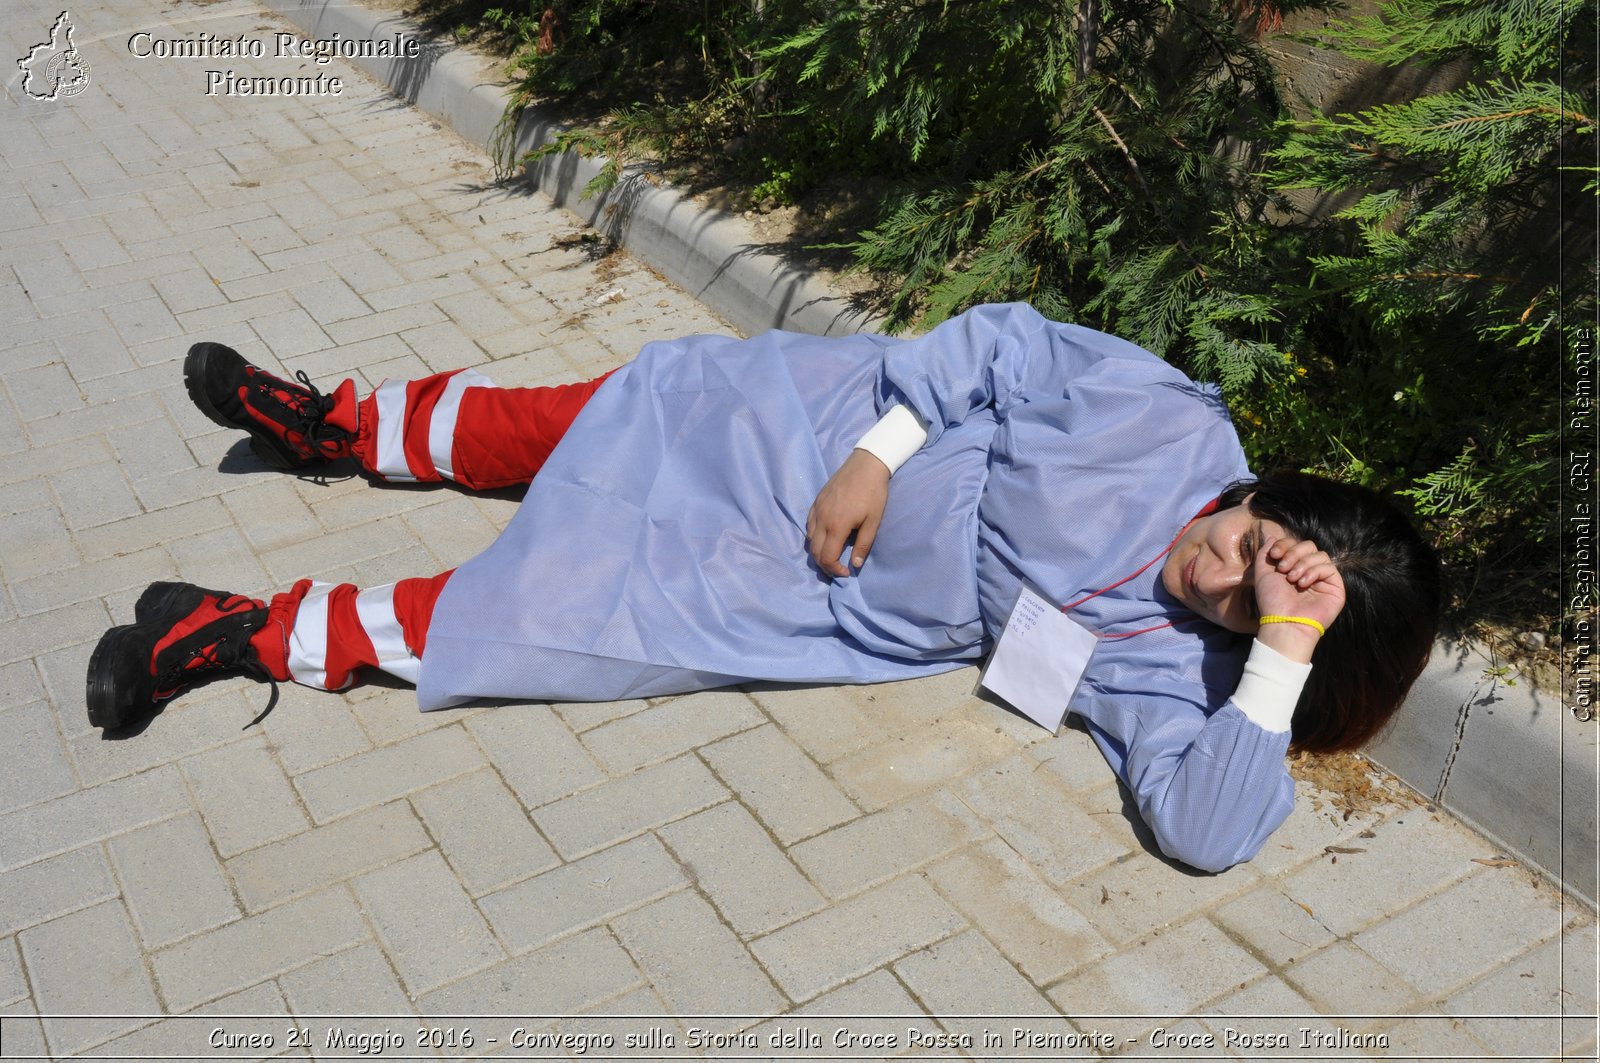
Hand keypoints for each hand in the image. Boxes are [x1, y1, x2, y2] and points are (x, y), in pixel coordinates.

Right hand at [807, 449, 889, 577]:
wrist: (866, 464)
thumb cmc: (874, 493)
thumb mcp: (873, 521)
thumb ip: (863, 544)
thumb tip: (855, 565)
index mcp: (837, 526)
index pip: (826, 557)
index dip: (834, 570)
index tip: (846, 572)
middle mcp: (822, 519)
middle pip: (814, 551)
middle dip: (824, 565)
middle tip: (838, 568)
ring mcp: (816, 509)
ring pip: (809, 539)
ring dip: (818, 551)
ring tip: (832, 553)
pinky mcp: (816, 501)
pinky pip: (809, 524)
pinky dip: (814, 536)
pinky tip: (826, 536)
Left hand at [1252, 535, 1345, 662]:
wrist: (1284, 622)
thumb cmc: (1272, 601)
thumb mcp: (1262, 574)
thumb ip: (1265, 554)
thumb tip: (1271, 536)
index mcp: (1293, 566)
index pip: (1294, 544)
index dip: (1285, 544)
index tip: (1274, 555)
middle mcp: (1308, 570)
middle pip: (1309, 545)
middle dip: (1294, 553)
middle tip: (1283, 569)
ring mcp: (1323, 578)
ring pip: (1319, 554)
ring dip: (1303, 564)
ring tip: (1292, 580)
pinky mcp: (1335, 586)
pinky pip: (1329, 566)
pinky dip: (1314, 572)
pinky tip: (1303, 584)